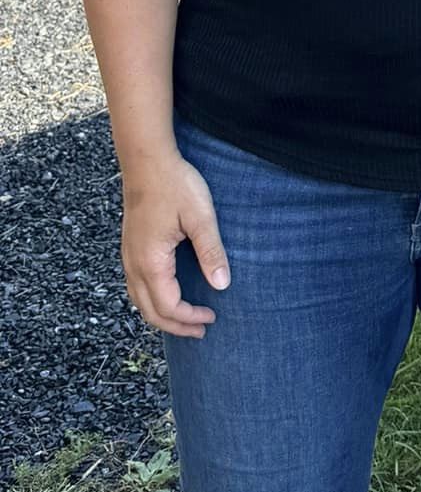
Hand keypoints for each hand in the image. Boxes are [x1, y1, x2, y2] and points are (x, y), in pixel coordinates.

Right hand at [121, 153, 229, 338]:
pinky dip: (152, 300)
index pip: (168, 307)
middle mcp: (133, 265)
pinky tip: (167, 294)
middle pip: (149, 311)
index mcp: (151, 262)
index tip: (213, 316)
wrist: (147, 161)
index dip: (190, 318)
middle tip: (202, 330)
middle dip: (176, 325)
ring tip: (186, 319)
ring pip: (139, 300)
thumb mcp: (201, 217)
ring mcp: (128, 257)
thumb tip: (222, 285)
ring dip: (162, 315)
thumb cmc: (175, 185)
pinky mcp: (130, 248)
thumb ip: (211, 251)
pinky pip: (136, 286)